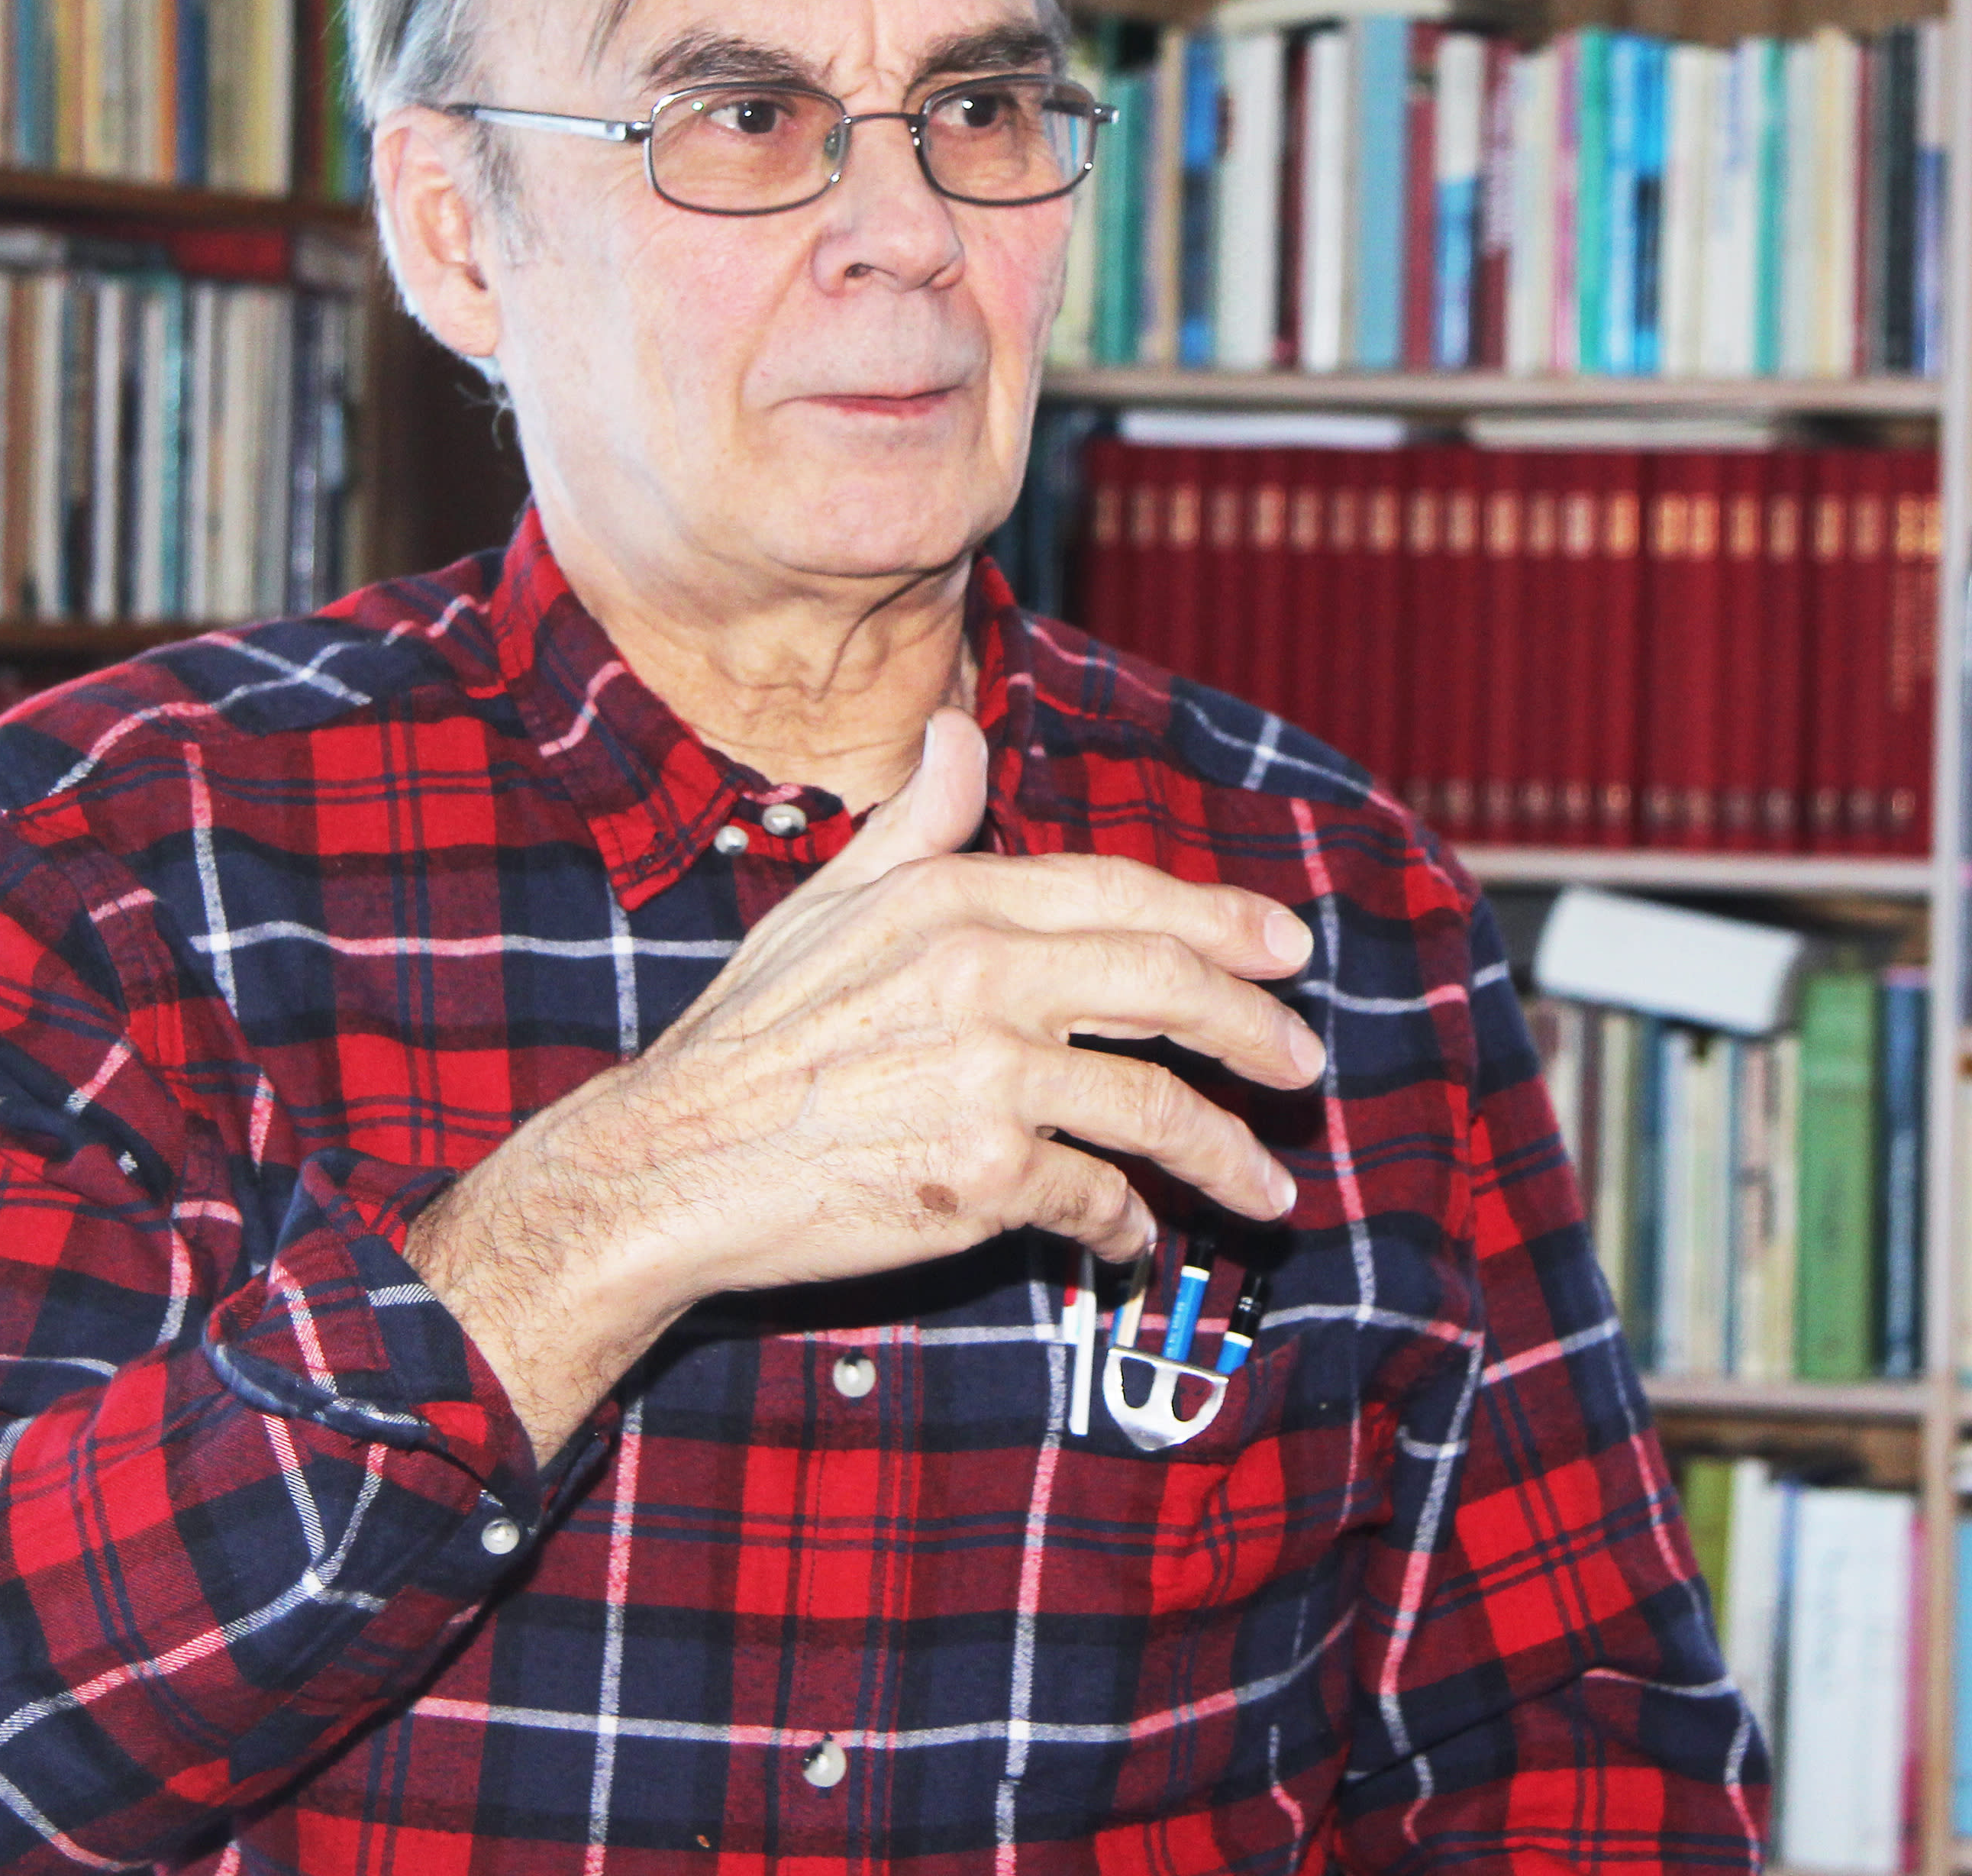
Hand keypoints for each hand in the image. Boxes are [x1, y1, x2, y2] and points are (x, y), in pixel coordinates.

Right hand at [409, 711, 1321, 1456]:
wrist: (669, 1163)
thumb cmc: (749, 1039)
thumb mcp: (825, 904)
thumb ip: (916, 823)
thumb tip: (958, 732)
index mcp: (952, 901)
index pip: (1125, 896)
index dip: (1222, 921)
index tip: (1288, 952)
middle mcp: (981, 976)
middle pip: (1166, 987)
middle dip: (1253, 1028)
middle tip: (1302, 1066)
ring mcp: (985, 1077)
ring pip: (1152, 1106)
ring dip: (1223, 1155)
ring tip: (1265, 1192)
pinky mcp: (979, 1175)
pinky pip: (1094, 1196)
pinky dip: (1127, 1224)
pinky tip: (1137, 1239)